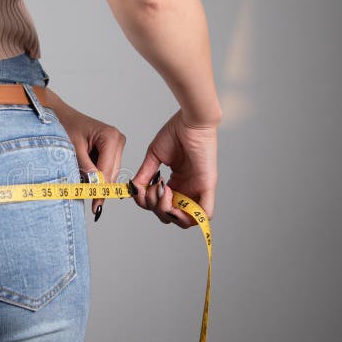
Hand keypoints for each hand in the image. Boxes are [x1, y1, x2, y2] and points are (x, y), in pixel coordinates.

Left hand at [53, 101, 125, 219]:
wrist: (61, 115)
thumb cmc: (65, 126)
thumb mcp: (72, 149)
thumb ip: (86, 168)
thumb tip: (95, 186)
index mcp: (111, 137)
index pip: (108, 170)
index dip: (100, 189)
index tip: (95, 205)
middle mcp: (118, 140)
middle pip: (112, 174)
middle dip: (99, 187)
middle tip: (91, 205)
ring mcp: (117, 144)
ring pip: (110, 173)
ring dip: (97, 181)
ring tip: (81, 182)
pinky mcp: (113, 149)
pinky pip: (107, 168)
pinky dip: (96, 175)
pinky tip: (85, 173)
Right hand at [131, 109, 217, 227]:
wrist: (189, 120)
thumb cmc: (176, 132)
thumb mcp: (154, 157)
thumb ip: (144, 175)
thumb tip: (134, 190)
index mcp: (175, 183)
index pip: (160, 206)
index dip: (147, 203)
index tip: (141, 188)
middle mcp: (186, 189)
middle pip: (170, 216)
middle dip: (155, 208)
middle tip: (153, 187)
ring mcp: (197, 189)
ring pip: (185, 221)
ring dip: (169, 213)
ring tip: (162, 192)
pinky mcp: (207, 185)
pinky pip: (205, 213)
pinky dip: (189, 217)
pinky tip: (173, 201)